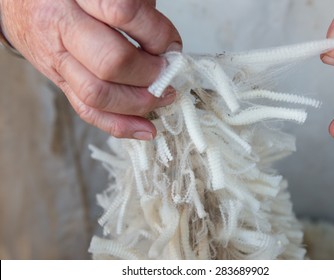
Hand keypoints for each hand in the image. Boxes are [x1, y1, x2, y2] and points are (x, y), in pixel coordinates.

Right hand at [0, 0, 181, 139]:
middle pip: (112, 62)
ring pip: (99, 94)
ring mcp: (58, 60)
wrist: (23, 4)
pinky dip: (119, 125)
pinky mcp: (60, 83)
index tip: (171, 45)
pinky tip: (144, 129)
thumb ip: (134, 8)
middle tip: (166, 74)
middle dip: (149, 74)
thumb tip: (167, 46)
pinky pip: (87, 111)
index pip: (125, 13)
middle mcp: (62, 27)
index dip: (157, 34)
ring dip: (139, 103)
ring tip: (162, 98)